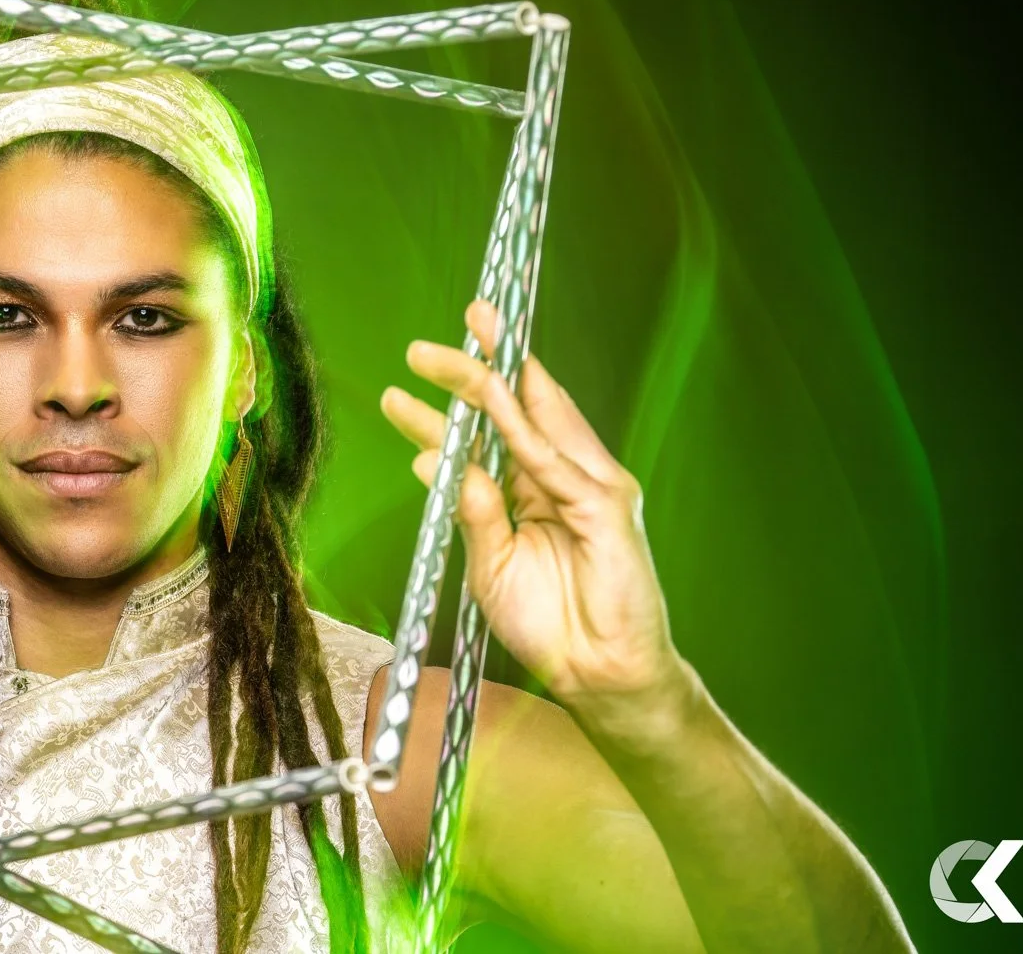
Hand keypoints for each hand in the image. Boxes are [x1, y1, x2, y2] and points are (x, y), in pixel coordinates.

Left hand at [381, 300, 687, 733]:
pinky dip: (522, 432)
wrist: (597, 674)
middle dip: (471, 370)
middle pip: (512, 411)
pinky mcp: (606, 507)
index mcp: (532, 489)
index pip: (491, 432)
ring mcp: (586, 488)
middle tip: (424, 347)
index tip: (416, 367)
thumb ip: (471, 514)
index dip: (457, 396)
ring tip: (446, 357)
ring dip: (490, 384)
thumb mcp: (492, 566)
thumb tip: (432, 464)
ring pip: (532, 423)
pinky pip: (554, 463)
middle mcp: (559, 478)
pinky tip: (492, 403)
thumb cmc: (550, 625)